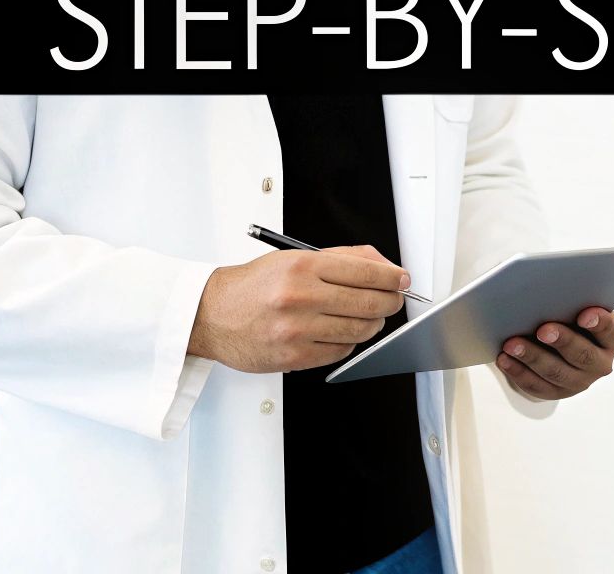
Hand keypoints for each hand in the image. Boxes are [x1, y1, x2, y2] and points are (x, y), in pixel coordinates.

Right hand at [189, 245, 408, 372]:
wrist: (212, 315)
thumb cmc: (253, 286)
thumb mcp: (294, 258)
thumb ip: (342, 258)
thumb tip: (383, 267)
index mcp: (302, 266)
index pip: (365, 272)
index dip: (392, 278)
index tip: (402, 280)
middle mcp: (300, 296)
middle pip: (369, 302)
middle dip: (389, 302)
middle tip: (391, 300)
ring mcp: (297, 329)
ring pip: (359, 330)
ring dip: (371, 324)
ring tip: (366, 316)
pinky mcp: (294, 356)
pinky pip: (340, 352)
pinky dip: (348, 343)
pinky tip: (339, 332)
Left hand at [496, 306, 613, 400]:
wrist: (561, 341)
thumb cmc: (571, 314)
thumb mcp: (578, 306)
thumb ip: (572, 301)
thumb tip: (550, 292)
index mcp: (613, 338)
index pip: (612, 331)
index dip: (600, 323)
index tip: (584, 315)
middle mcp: (601, 363)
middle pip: (583, 355)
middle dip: (562, 341)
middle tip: (542, 330)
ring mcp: (580, 381)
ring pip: (556, 373)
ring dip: (533, 357)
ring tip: (512, 344)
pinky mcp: (558, 392)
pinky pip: (537, 386)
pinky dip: (519, 372)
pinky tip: (504, 359)